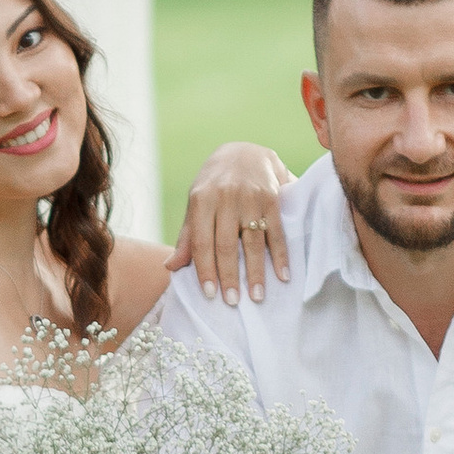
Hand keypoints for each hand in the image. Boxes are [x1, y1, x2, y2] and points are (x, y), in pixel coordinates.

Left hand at [166, 143, 295, 305]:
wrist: (245, 151)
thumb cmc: (214, 183)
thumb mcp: (195, 203)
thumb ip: (187, 236)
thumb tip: (171, 267)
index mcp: (201, 199)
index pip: (202, 241)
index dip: (205, 269)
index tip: (209, 294)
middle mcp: (225, 197)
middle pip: (227, 244)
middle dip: (230, 276)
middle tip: (233, 302)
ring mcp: (250, 197)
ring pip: (253, 241)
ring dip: (256, 271)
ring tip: (257, 296)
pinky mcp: (272, 197)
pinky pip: (276, 231)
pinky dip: (281, 255)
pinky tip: (282, 275)